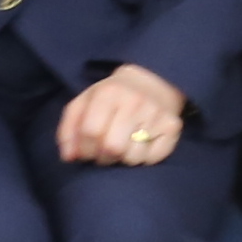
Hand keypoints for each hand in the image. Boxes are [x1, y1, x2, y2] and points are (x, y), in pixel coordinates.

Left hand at [52, 62, 189, 168]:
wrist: (152, 82)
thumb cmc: (111, 98)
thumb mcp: (84, 103)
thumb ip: (69, 129)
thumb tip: (68, 157)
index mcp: (108, 93)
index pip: (90, 131)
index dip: (84, 148)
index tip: (86, 151)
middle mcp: (134, 101)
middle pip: (112, 147)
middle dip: (103, 158)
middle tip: (103, 153)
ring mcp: (156, 114)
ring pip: (133, 157)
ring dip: (123, 159)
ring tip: (122, 147)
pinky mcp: (173, 126)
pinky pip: (153, 158)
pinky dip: (143, 158)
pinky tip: (139, 145)